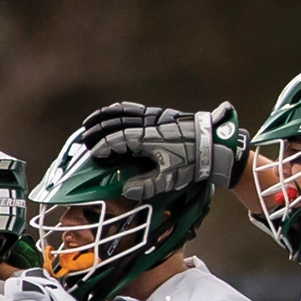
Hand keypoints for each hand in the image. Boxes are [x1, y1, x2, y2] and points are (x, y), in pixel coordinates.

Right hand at [80, 101, 247, 200]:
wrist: (215, 144)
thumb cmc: (193, 162)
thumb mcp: (170, 178)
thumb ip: (146, 185)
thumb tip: (126, 190)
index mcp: (148, 139)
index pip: (117, 140)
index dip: (103, 148)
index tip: (94, 155)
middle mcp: (148, 125)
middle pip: (116, 123)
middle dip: (98, 131)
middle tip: (84, 140)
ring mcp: (155, 118)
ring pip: (124, 113)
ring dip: (106, 117)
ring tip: (92, 122)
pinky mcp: (162, 115)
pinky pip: (135, 110)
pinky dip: (121, 110)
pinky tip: (116, 113)